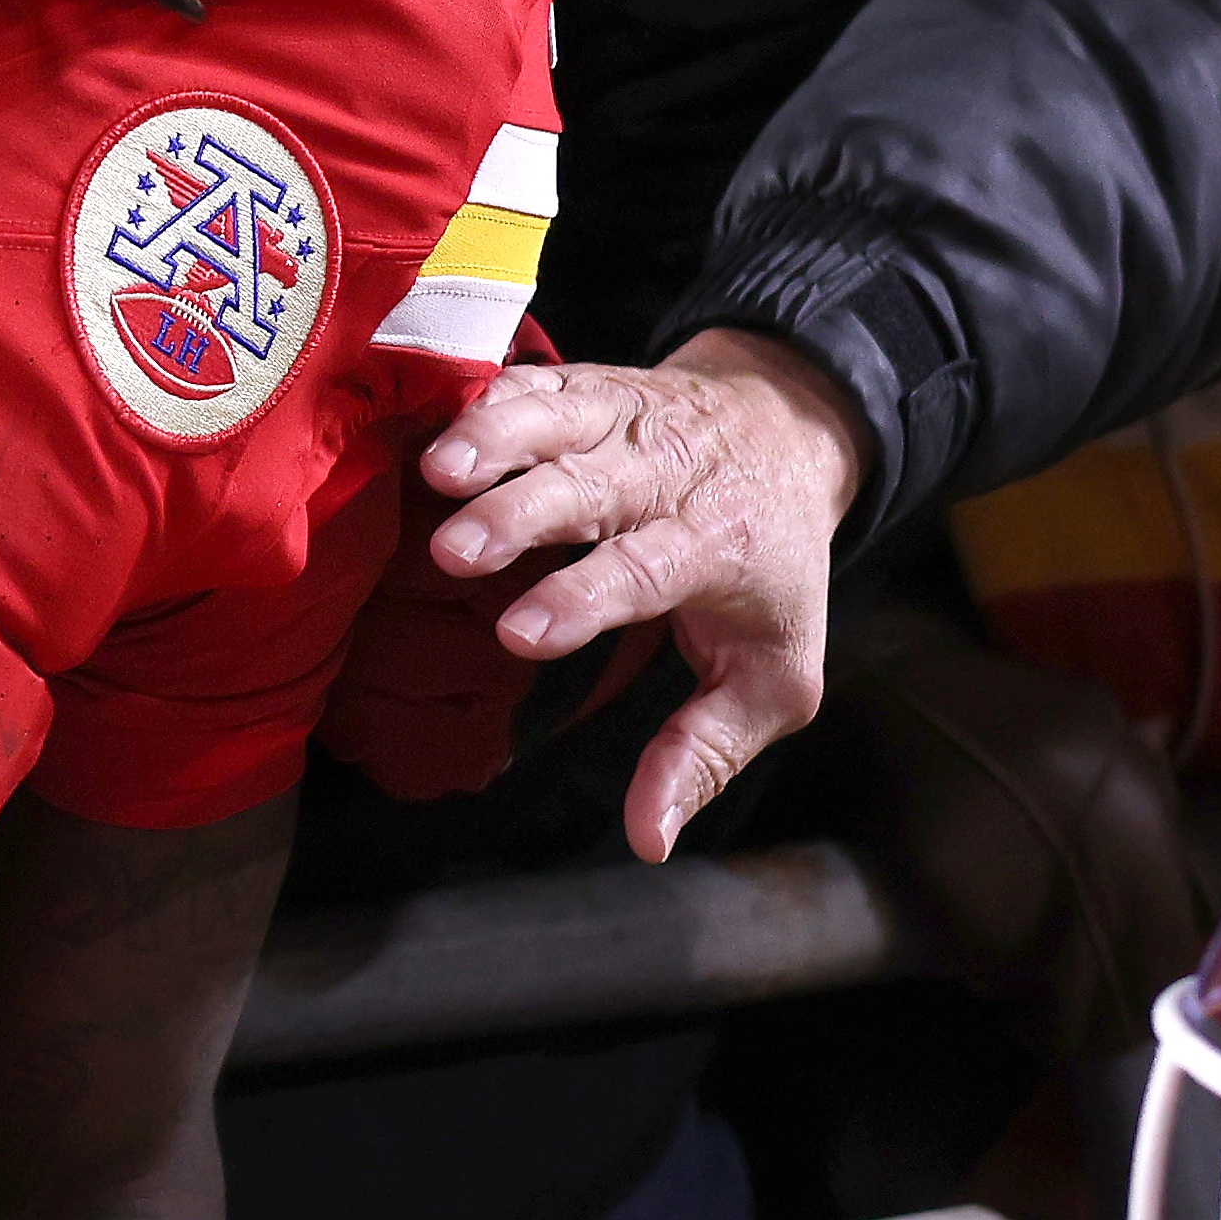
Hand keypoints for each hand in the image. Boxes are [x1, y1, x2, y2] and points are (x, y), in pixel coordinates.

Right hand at [418, 328, 872, 864]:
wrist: (787, 430)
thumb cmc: (768, 571)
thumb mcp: (769, 676)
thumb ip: (704, 754)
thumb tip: (646, 839)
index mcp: (716, 544)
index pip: (646, 571)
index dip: (582, 600)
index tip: (518, 634)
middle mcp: (669, 475)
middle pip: (592, 489)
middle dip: (522, 516)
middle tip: (456, 551)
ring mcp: (624, 420)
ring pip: (556, 420)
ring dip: (495, 441)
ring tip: (436, 471)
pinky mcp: (586, 387)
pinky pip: (532, 380)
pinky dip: (482, 394)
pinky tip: (433, 418)